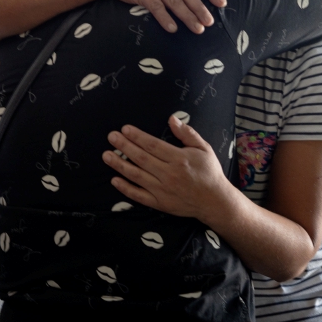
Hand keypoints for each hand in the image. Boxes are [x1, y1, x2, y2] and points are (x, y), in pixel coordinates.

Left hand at [102, 115, 229, 220]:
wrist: (214, 201)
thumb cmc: (209, 171)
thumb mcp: (203, 148)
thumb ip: (187, 133)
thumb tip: (172, 118)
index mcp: (179, 159)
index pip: (152, 145)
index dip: (137, 136)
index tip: (124, 129)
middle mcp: (168, 174)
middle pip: (141, 158)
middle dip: (124, 146)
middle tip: (111, 137)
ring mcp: (162, 190)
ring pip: (136, 176)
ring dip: (119, 165)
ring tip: (106, 156)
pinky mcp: (159, 203)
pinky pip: (138, 195)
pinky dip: (125, 188)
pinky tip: (114, 180)